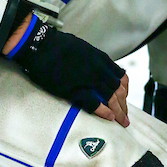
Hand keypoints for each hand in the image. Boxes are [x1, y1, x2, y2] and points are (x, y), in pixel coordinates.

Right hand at [3, 18, 128, 127]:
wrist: (41, 45)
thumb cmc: (58, 44)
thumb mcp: (82, 48)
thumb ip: (94, 59)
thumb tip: (98, 68)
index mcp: (100, 58)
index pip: (121, 77)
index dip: (125, 90)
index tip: (124, 98)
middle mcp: (98, 69)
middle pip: (118, 91)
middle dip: (124, 105)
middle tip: (125, 116)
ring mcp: (88, 80)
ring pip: (111, 98)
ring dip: (118, 112)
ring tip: (122, 122)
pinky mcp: (76, 90)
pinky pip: (94, 103)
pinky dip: (104, 112)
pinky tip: (109, 118)